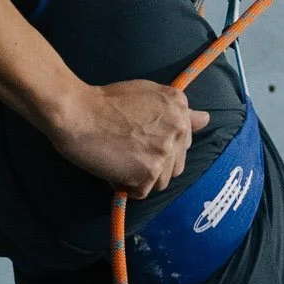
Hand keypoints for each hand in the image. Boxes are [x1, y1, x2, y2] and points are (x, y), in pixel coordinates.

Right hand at [51, 79, 201, 195]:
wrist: (77, 113)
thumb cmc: (105, 101)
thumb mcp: (147, 92)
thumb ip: (176, 109)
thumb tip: (206, 120)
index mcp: (179, 106)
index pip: (184, 140)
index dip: (161, 144)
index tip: (142, 139)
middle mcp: (178, 128)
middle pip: (176, 164)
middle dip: (155, 163)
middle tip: (129, 151)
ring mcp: (165, 151)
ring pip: (161, 181)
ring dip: (142, 177)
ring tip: (120, 159)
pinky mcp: (148, 172)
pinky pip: (143, 191)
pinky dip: (127, 186)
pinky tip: (113, 167)